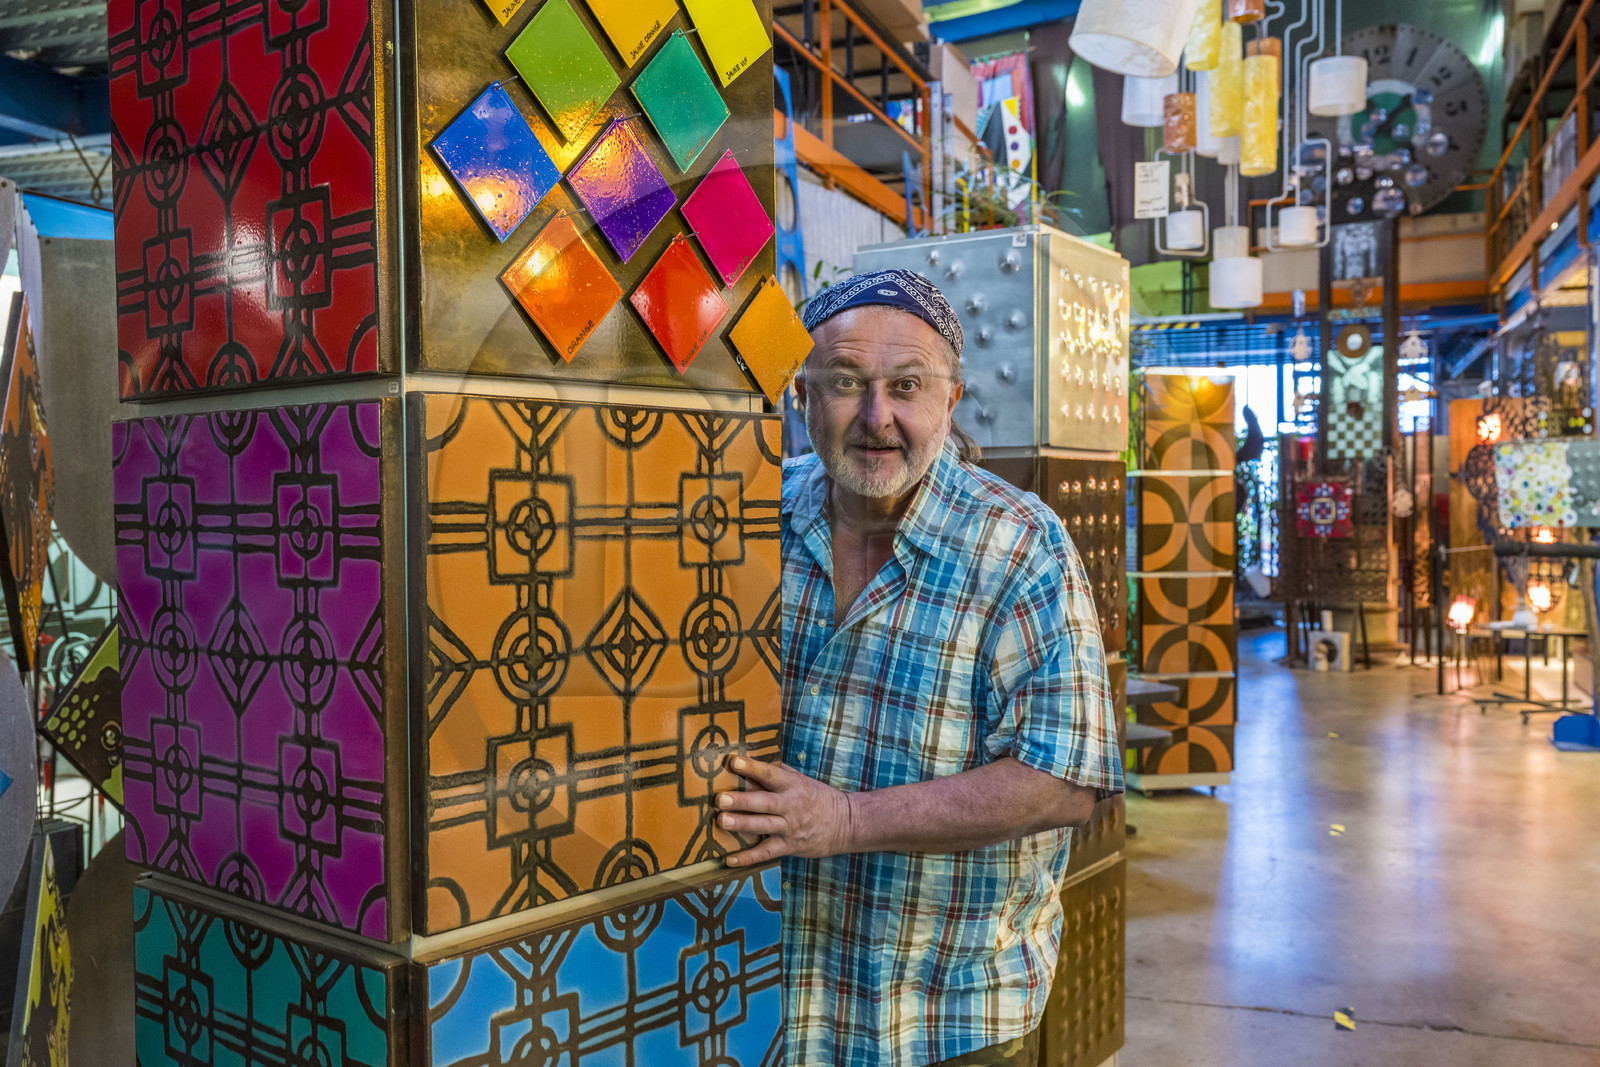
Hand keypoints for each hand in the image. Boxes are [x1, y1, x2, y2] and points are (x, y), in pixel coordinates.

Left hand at [717, 756, 854, 865]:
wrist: (844, 823)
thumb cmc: (817, 797)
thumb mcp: (801, 779)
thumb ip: (778, 771)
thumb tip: (751, 761)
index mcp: (792, 785)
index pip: (770, 774)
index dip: (752, 768)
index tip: (734, 762)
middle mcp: (790, 805)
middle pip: (764, 802)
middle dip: (742, 800)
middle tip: (721, 799)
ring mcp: (789, 827)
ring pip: (763, 825)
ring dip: (742, 824)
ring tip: (722, 821)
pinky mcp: (789, 846)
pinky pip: (766, 852)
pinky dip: (748, 857)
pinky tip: (729, 859)